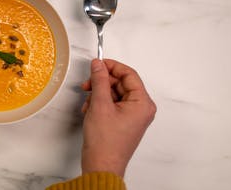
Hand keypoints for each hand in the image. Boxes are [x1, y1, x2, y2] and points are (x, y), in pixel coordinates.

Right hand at [80, 59, 155, 176]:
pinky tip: (90, 110)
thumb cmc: (105, 142)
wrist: (101, 165)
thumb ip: (99, 80)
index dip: (112, 66)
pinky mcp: (123, 121)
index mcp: (143, 103)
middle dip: (102, 83)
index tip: (98, 64)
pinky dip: (99, 103)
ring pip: (114, 93)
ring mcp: (132, 115)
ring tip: (88, 103)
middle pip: (120, 83)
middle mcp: (141, 108)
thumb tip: (98, 65)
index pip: (129, 74)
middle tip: (87, 84)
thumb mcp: (100, 104)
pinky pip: (112, 103)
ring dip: (98, 94)